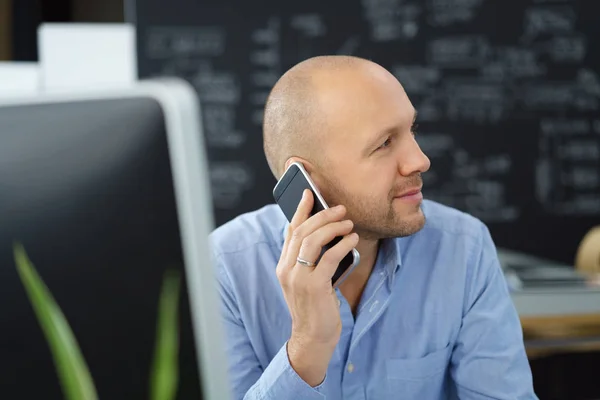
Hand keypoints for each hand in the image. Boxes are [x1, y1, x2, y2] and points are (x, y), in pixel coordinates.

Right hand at [276, 189, 358, 385]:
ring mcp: (298, 278)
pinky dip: (342, 245)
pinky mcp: (313, 286)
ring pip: (312, 240)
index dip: (299, 210)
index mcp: (284, 265)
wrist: (313, 337)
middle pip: (302, 231)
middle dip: (322, 215)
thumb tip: (328, 233)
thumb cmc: (315, 307)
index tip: (309, 193)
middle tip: (340, 208)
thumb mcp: (309, 280)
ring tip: (348, 223)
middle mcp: (287, 269)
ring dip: (332, 227)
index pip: (290, 230)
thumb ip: (312, 259)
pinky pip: (328, 257)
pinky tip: (352, 240)